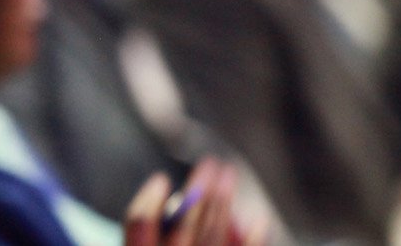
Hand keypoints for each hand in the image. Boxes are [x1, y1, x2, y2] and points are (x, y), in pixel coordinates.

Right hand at [123, 158, 264, 245]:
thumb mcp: (142, 242)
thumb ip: (146, 233)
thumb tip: (169, 193)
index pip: (140, 225)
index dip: (149, 200)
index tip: (160, 179)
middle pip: (183, 228)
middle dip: (198, 190)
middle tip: (209, 163)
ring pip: (212, 237)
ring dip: (223, 202)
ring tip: (229, 175)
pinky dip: (255, 240)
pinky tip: (259, 220)